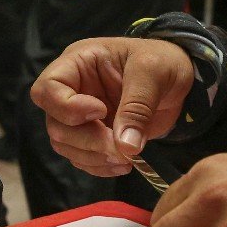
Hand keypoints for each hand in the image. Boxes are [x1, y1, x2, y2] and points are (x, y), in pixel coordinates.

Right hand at [31, 37, 194, 176]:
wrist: (179, 79)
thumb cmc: (163, 61)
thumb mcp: (153, 72)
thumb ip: (137, 106)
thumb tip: (125, 146)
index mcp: (78, 63)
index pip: (47, 89)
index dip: (68, 107)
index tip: (101, 112)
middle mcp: (73, 90)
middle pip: (55, 124)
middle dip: (87, 141)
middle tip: (119, 147)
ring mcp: (81, 116)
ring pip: (66, 145)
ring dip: (94, 157)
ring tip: (126, 157)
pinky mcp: (94, 136)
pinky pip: (83, 158)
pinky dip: (101, 166)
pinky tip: (126, 162)